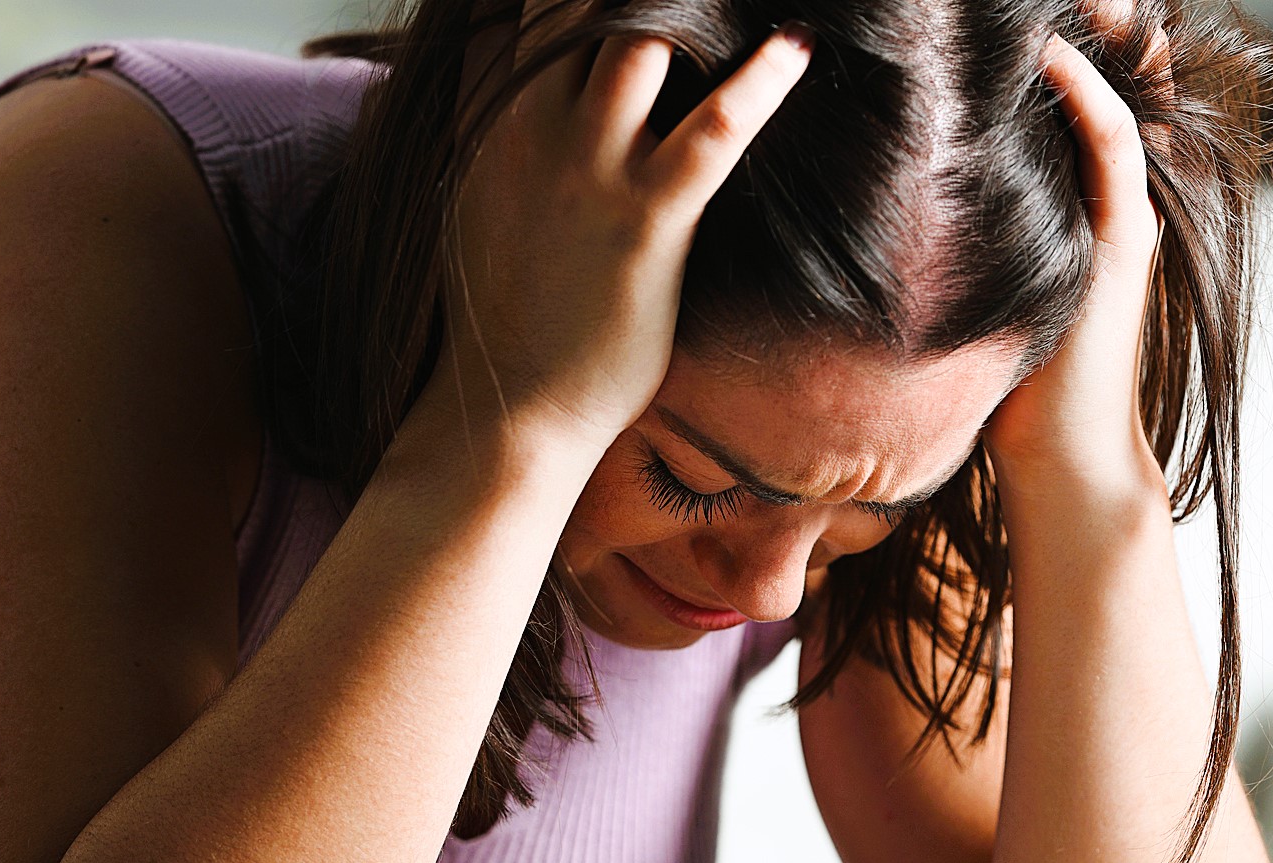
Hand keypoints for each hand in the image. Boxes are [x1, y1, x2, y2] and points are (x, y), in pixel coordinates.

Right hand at [421, 17, 814, 462]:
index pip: (519, 7)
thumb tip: (522, 98)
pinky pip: (710, 134)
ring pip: (636, 39)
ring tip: (736, 0)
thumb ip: (503, 134)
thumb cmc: (503, 316)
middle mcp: (531, 127)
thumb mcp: (477, 202)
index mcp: (489, 119)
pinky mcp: (646, 223)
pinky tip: (795, 48)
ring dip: (685, 10)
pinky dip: (757, 86)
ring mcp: (588, 172)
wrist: (512, 412)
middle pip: (574, 4)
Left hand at [984, 33, 1164, 507]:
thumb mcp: (982, 293)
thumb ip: (962, 242)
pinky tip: (1046, 54)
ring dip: (1091, 38)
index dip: (1059, 50)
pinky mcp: (1123, 243)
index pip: (1081, 104)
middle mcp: (1111, 204)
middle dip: (1088, 28)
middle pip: (1112, 85)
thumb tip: (889, 206)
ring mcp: (1124, 220)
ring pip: (1122, 99)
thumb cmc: (1008, 392)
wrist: (1059, 460)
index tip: (1010, 14)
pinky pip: (1112, 147)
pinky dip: (1084, 94)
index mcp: (1081, 210)